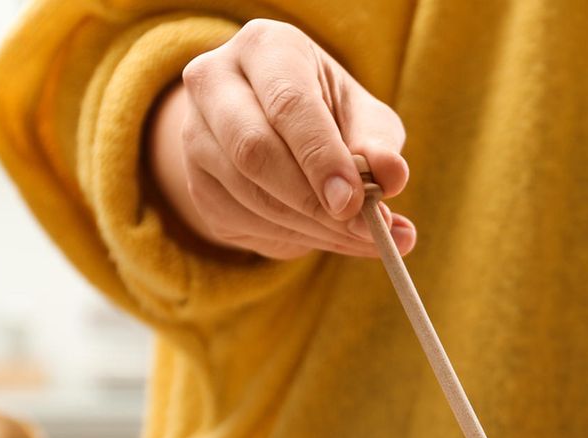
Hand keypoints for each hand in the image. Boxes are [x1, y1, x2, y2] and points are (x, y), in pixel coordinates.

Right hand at [148, 18, 415, 259]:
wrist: (274, 126)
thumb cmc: (328, 113)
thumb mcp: (362, 116)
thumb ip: (378, 142)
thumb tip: (392, 175)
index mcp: (266, 48)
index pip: (288, 104)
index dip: (322, 157)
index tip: (354, 202)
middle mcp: (216, 81)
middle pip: (254, 150)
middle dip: (314, 201)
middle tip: (365, 231)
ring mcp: (195, 132)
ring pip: (247, 193)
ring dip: (311, 227)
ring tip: (360, 237)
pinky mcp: (195, 180)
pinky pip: (241, 220)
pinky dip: (292, 238)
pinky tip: (327, 236)